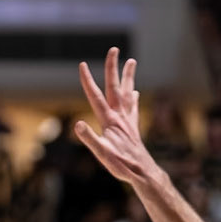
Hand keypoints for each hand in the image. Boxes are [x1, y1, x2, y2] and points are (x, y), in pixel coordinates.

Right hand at [74, 49, 160, 188]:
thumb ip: (90, 138)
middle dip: (113, 68)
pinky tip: (136, 92)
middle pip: (115, 87)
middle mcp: (120, 116)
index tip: (82, 64)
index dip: (87, 80)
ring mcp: (128, 120)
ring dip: (128, 76)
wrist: (142, 172)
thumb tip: (78, 124)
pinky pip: (134, 107)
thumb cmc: (121, 164)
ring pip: (128, 92)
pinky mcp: (133, 127)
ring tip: (131, 61)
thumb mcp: (101, 154)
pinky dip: (134, 97)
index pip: (95, 97)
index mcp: (110, 121)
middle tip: (114, 49)